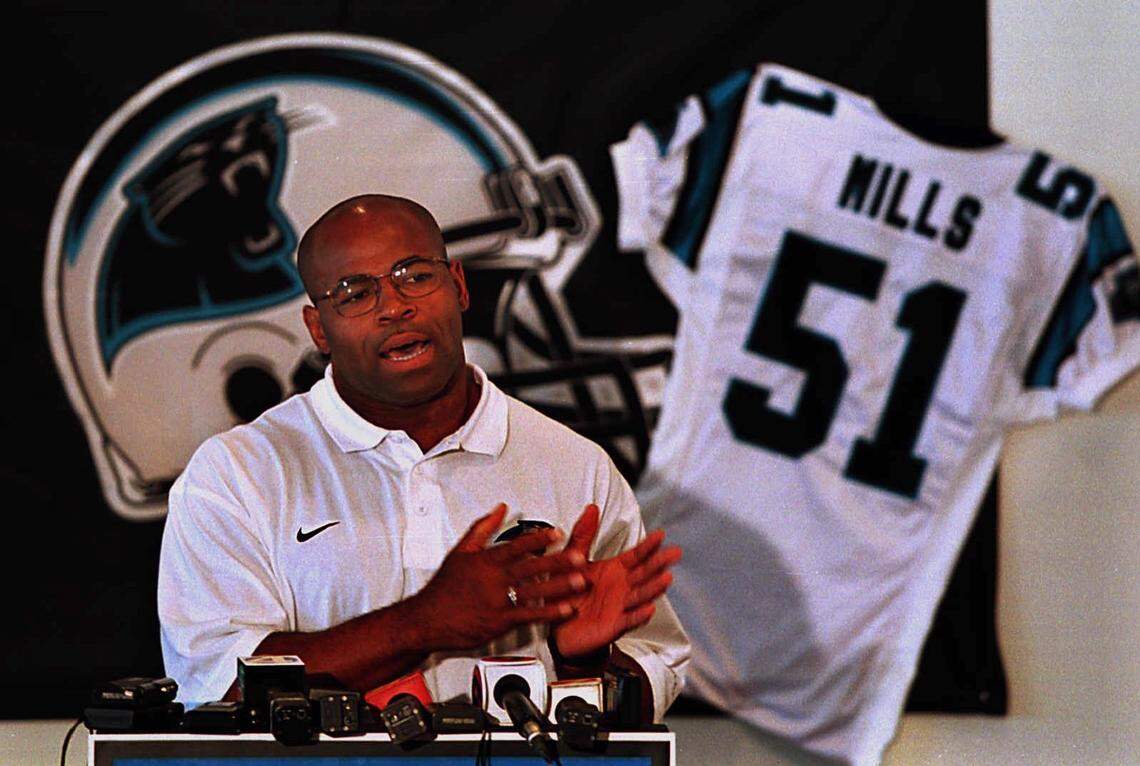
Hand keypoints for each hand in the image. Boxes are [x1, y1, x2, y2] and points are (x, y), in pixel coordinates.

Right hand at [413, 504, 587, 650]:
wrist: (427, 619)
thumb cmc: (444, 587)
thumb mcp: (460, 551)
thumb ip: (483, 528)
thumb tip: (500, 508)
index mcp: (486, 560)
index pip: (517, 545)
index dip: (539, 538)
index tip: (557, 533)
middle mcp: (494, 579)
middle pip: (531, 567)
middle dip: (558, 561)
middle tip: (579, 556)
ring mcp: (498, 601)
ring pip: (534, 591)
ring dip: (559, 586)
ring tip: (580, 581)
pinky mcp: (499, 622)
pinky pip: (529, 616)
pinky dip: (549, 613)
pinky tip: (565, 610)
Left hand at [551, 504, 680, 658]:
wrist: (558, 626)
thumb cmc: (568, 591)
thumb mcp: (572, 558)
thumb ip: (583, 535)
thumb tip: (592, 507)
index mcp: (615, 569)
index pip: (636, 555)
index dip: (648, 546)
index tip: (661, 534)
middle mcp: (622, 586)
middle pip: (644, 573)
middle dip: (659, 563)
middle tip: (675, 553)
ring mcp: (621, 606)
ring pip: (641, 595)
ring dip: (654, 588)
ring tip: (666, 578)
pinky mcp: (614, 625)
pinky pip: (629, 620)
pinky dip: (639, 615)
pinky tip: (649, 609)